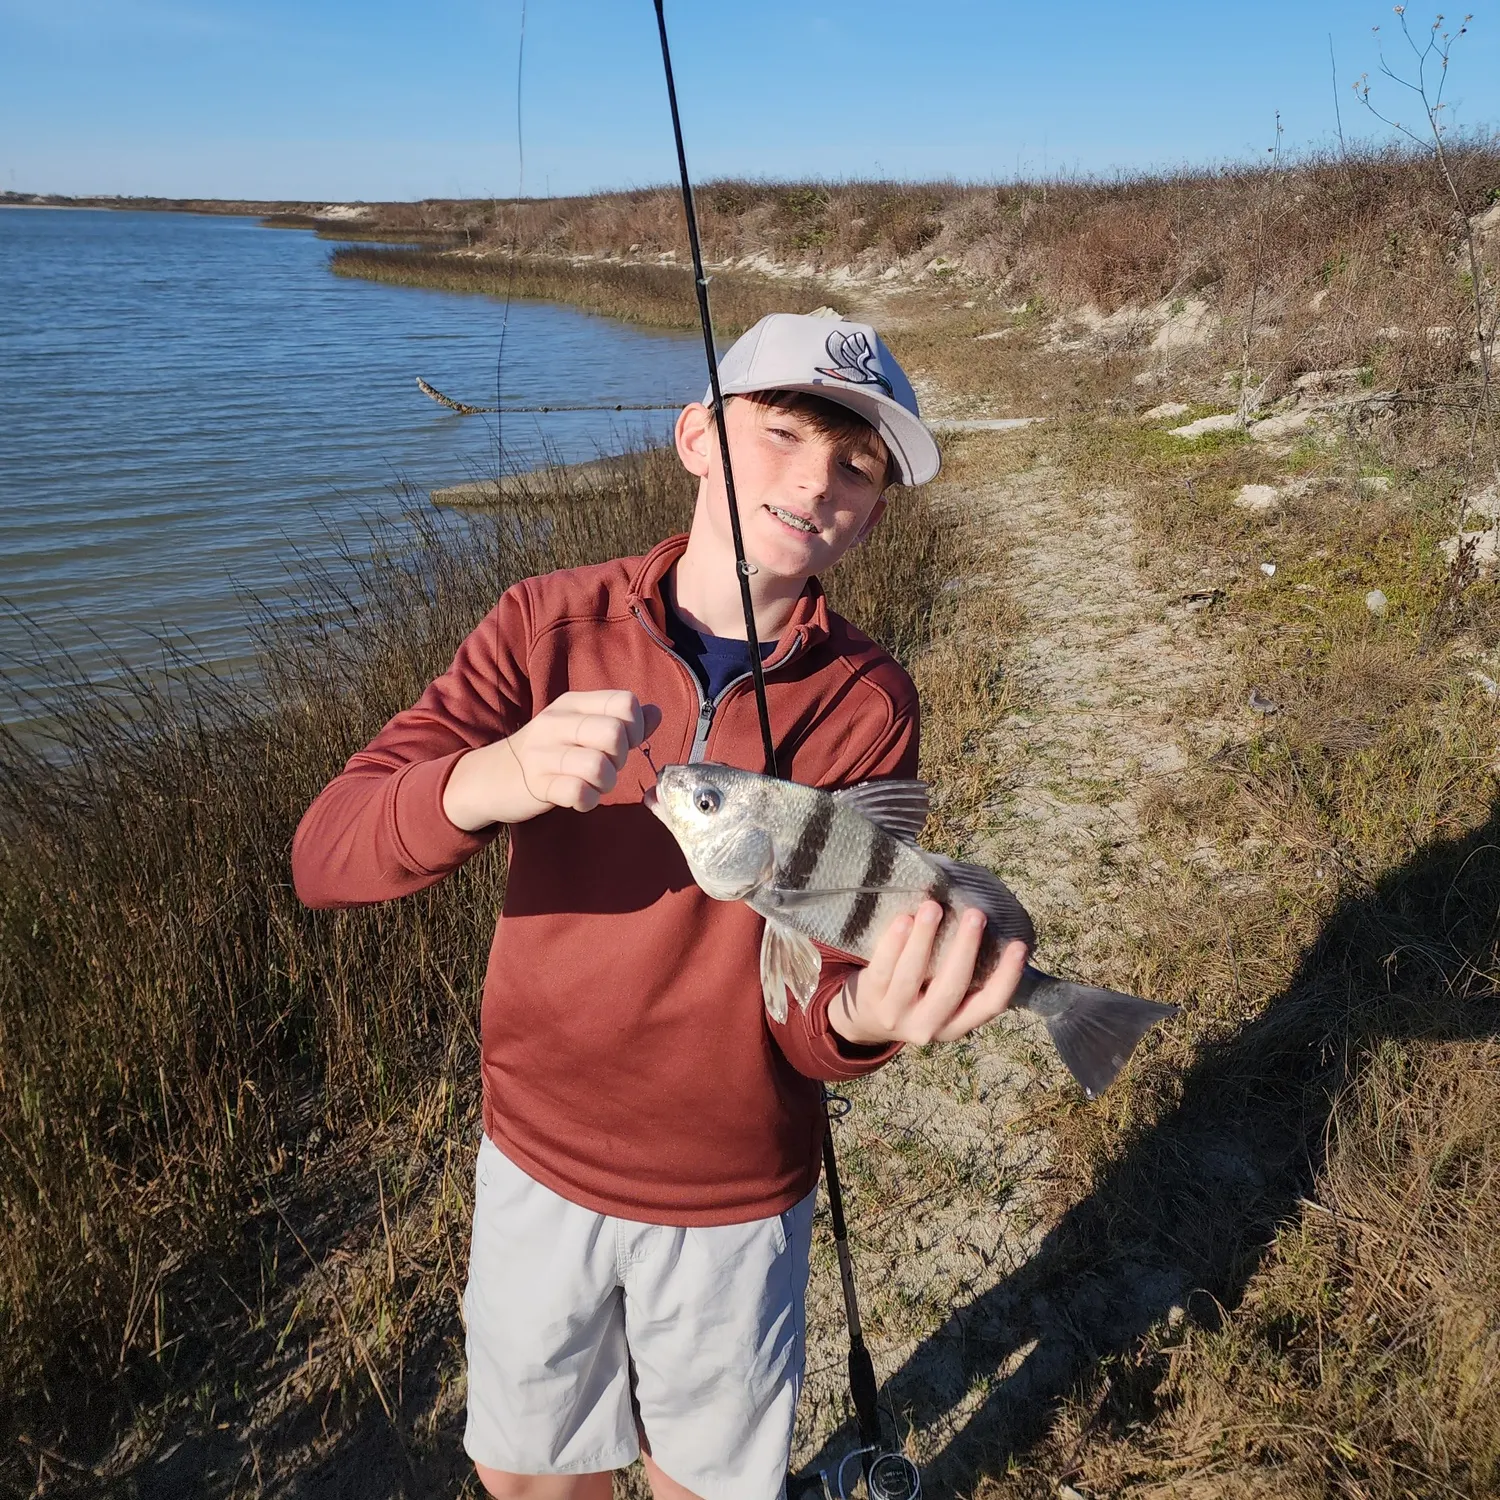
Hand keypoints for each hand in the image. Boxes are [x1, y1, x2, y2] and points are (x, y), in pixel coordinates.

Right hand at [442, 690, 661, 828]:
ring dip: (606, 783)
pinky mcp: (536, 784)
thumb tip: (656, 713)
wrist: (491, 776)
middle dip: (621, 758)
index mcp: (572, 704)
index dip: (636, 727)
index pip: (624, 702)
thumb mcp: (580, 728)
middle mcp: (556, 723)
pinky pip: (578, 794)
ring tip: (594, 785)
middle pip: (615, 734)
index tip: (624, 743)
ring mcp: (544, 753)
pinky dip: (588, 801)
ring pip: (599, 766)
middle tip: (607, 767)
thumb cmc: (548, 752)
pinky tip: (580, 798)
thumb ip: (620, 721)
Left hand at [829, 901, 1028, 1046]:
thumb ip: (963, 974)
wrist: (864, 1019)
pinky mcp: (869, 997)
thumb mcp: (941, 1000)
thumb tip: (993, 924)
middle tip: (976, 914)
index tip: (1019, 946)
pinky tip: (904, 919)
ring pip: (912, 975)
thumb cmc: (916, 996)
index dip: (1007, 978)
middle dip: (965, 949)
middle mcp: (928, 1026)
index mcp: (955, 1026)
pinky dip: (894, 943)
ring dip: (925, 938)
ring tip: (934, 907)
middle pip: (951, 988)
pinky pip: (882, 968)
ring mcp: (896, 1014)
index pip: (989, 1006)